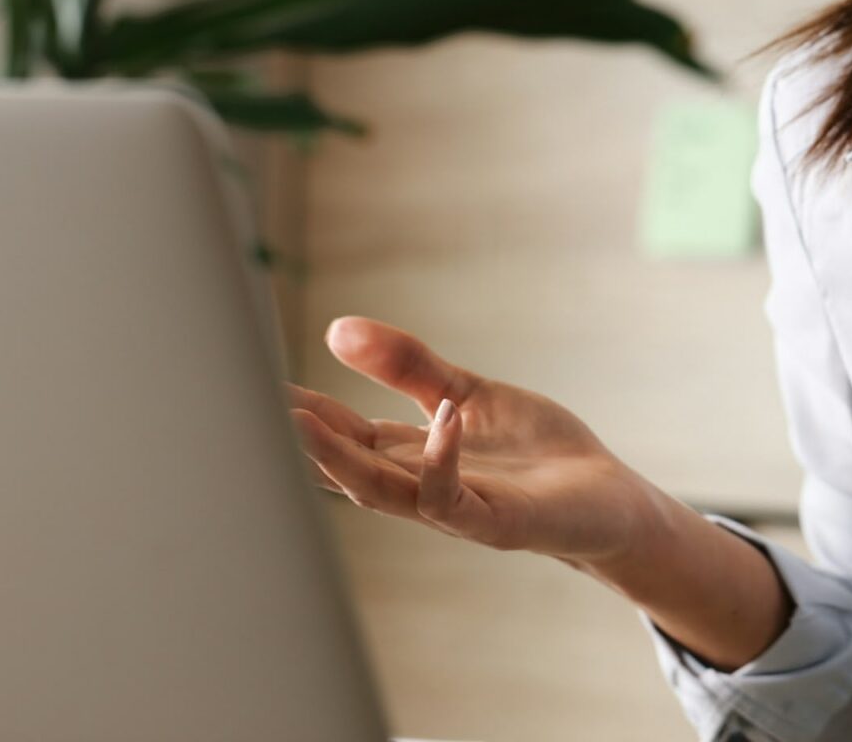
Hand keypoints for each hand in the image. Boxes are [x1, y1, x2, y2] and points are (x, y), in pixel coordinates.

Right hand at [287, 316, 667, 567]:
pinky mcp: (496, 523)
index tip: (244, 377)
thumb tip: (337, 328)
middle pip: (343, 466)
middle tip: (249, 403)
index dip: (293, 410)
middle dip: (296, 438)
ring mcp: (454, 509)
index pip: (337, 432)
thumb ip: (408, 365)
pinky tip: (440, 419)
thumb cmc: (534, 453)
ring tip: (302, 419)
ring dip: (341, 459)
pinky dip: (442, 460)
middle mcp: (418, 486)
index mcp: (406, 455)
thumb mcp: (466, 393)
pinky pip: (455, 500)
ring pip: (381, 492)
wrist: (608, 499)